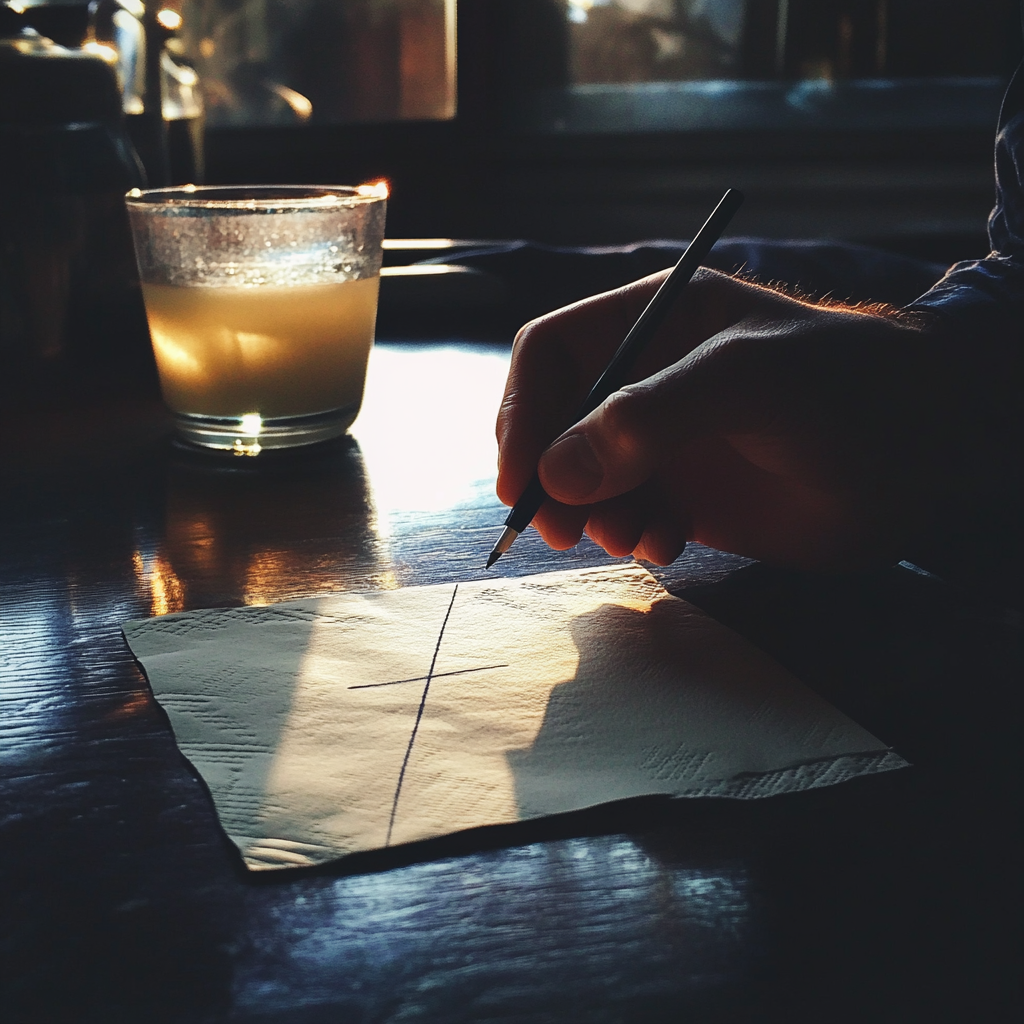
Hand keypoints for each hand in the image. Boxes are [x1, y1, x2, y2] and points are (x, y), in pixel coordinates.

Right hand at [496, 268, 954, 569]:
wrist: (933, 450)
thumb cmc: (848, 389)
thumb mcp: (747, 380)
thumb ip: (648, 418)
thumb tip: (556, 473)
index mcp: (651, 323)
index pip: (550, 355)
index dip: (521, 413)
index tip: (522, 479)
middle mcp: (648, 380)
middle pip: (555, 423)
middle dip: (550, 478)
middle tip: (562, 530)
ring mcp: (667, 439)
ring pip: (585, 479)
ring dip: (592, 516)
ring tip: (633, 536)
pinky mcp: (688, 493)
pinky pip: (627, 516)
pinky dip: (631, 536)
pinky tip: (667, 545)